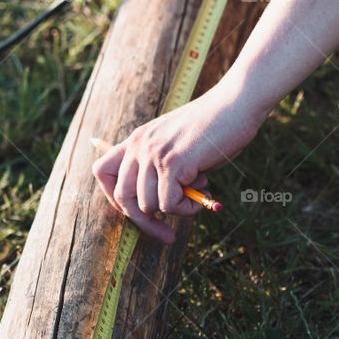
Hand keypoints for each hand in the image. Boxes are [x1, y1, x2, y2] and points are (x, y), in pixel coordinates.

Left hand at [91, 85, 262, 242]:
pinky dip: (187, 208)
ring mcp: (154, 154)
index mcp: (137, 139)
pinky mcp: (173, 163)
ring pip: (148, 205)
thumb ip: (163, 169)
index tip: (138, 211)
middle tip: (166, 234)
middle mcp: (139, 145)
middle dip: (144, 222)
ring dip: (175, 209)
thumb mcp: (177, 145)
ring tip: (198, 193)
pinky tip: (205, 192)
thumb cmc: (214, 126)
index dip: (115, 197)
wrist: (236, 103)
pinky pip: (169, 205)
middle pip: (122, 198)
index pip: (103, 172)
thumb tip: (161, 207)